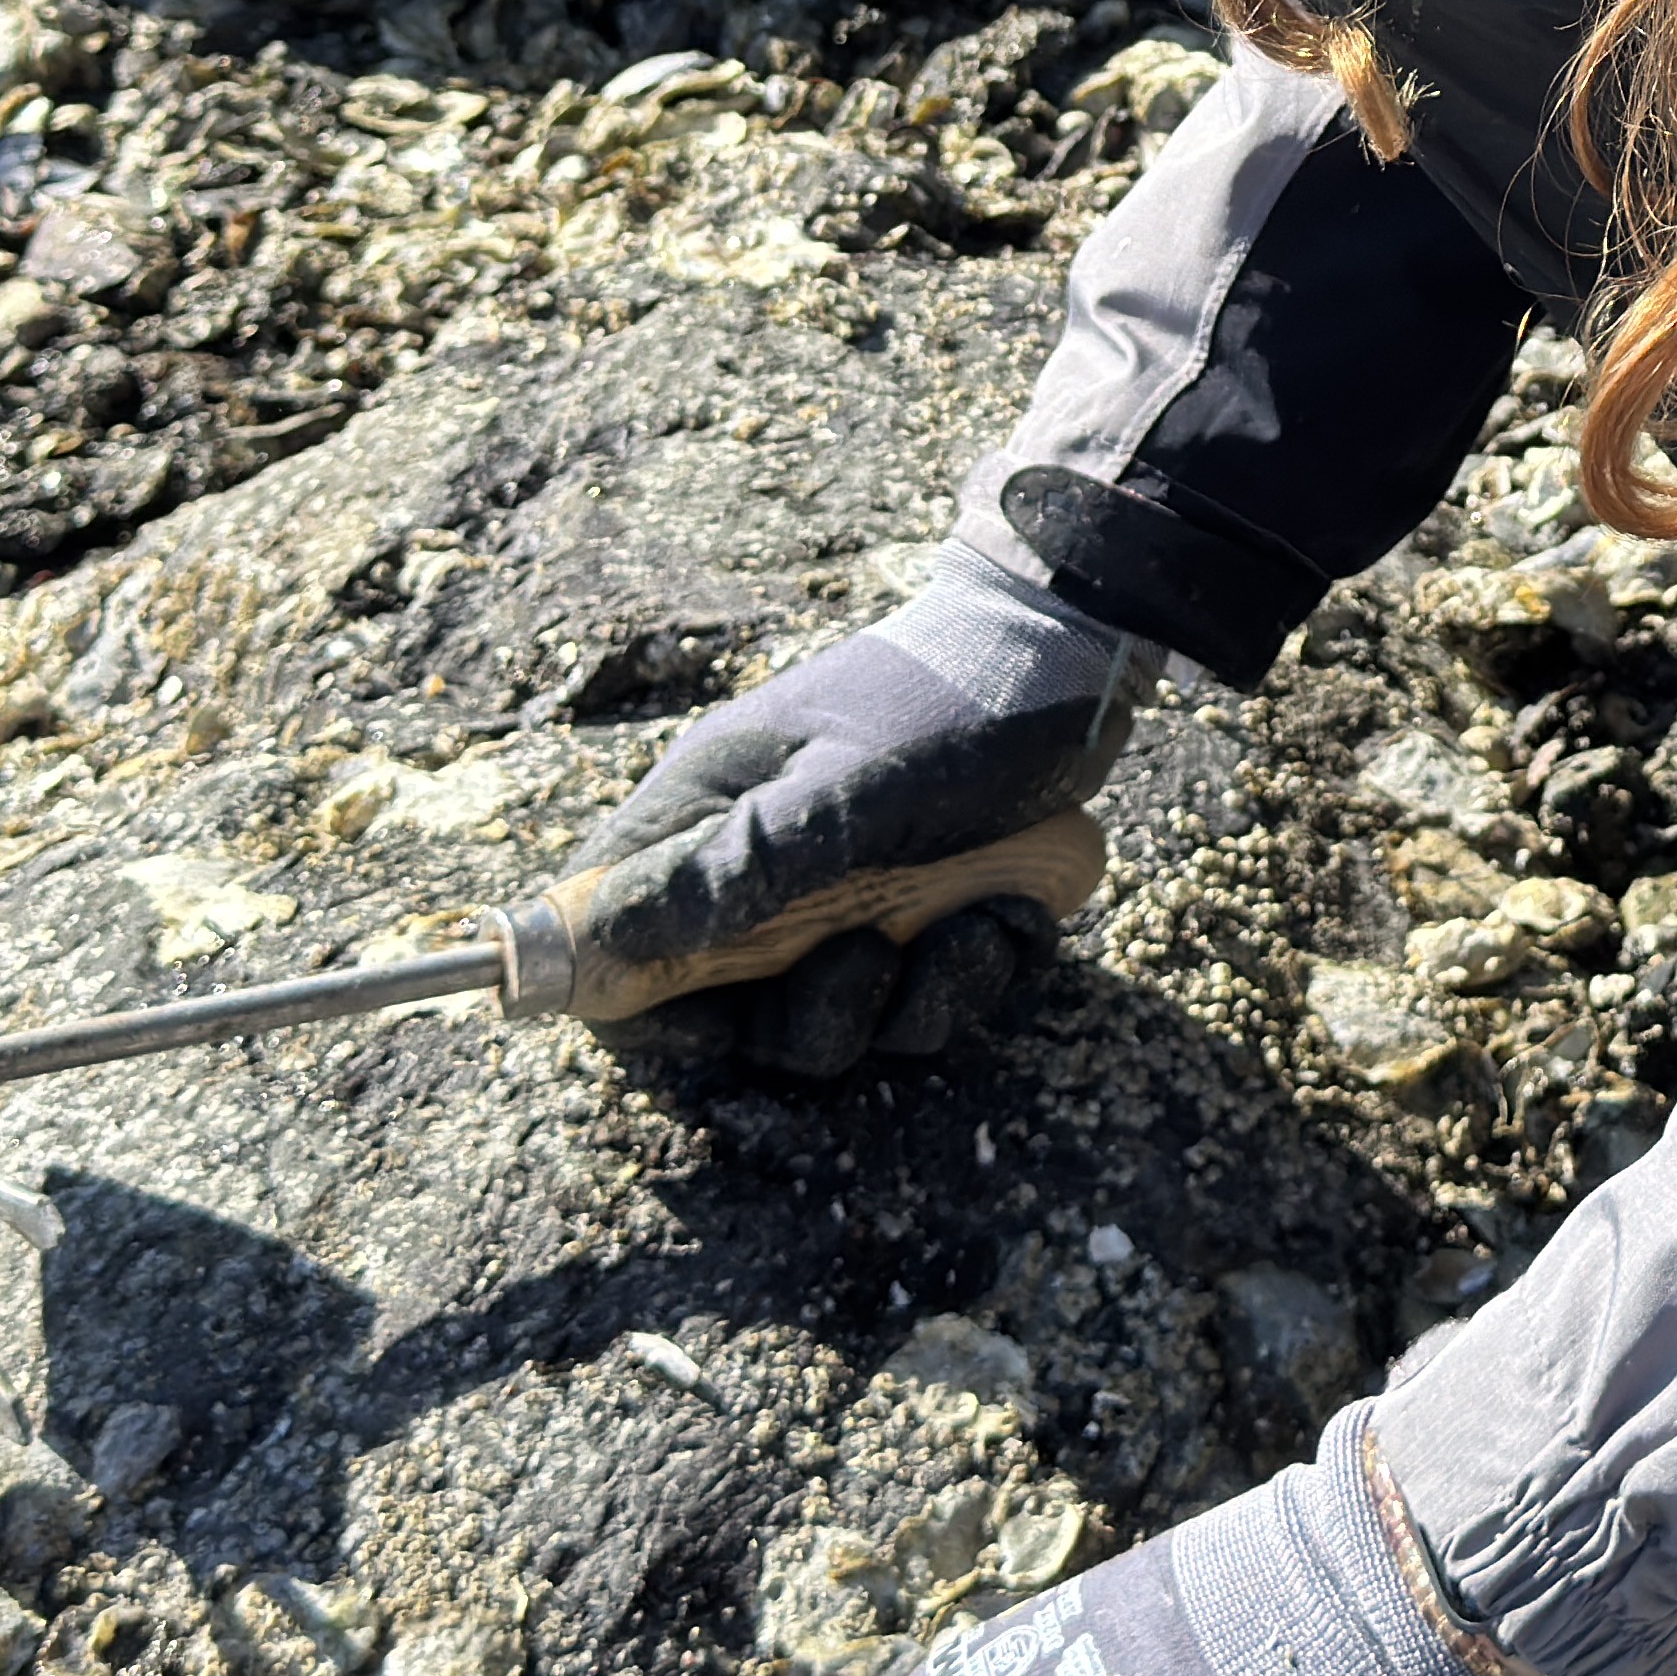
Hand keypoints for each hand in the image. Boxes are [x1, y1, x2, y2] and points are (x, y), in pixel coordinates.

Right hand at [550, 557, 1149, 1076]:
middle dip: (814, 1017)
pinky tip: (1012, 914)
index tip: (722, 1019)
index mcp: (707, 817)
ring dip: (913, 1001)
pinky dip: (973, 973)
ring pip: (840, 1017)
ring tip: (973, 925)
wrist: (1071, 656)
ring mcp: (843, 896)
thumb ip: (732, 868)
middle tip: (873, 959)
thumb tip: (605, 940)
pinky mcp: (922, 914)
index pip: (610, 936)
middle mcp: (760, 866)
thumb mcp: (843, 791)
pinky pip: (924, 998)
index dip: (642, 1001)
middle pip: (732, 1011)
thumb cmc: (945, 708)